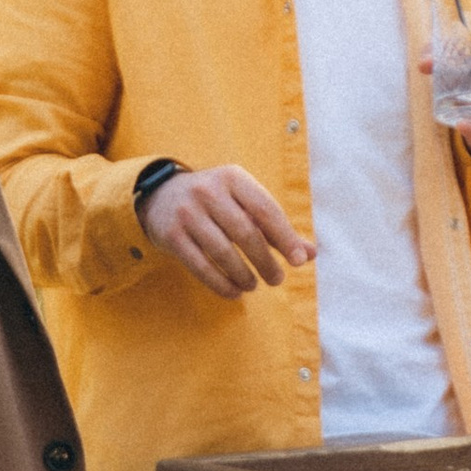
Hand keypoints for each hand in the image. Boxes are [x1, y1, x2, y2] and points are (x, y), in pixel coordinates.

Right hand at [141, 163, 313, 294]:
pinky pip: (200, 266)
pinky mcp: (171, 235)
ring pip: (222, 252)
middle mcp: (208, 191)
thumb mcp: (244, 202)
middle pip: (245, 232)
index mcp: (233, 178)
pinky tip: (234, 292)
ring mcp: (187, 213)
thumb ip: (276, 227)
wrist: (160, 195)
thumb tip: (310, 254)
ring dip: (243, 275)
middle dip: (265, 261)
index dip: (285, 237)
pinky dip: (220, 283)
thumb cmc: (217, 202)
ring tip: (254, 285)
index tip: (299, 261)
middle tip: (277, 279)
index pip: (265, 209)